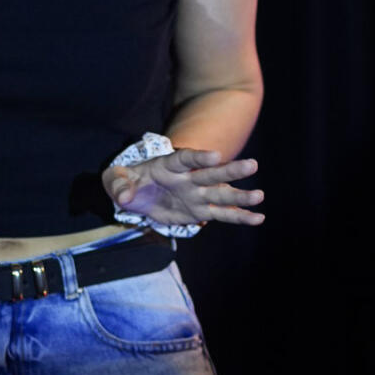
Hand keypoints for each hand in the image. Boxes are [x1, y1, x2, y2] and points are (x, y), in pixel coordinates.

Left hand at [103, 148, 264, 227]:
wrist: (136, 193)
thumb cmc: (127, 181)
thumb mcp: (114, 179)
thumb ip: (118, 185)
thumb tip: (125, 196)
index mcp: (169, 165)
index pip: (186, 159)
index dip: (200, 157)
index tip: (216, 156)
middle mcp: (188, 178)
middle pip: (212, 173)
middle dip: (231, 170)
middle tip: (253, 165)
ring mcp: (197, 194)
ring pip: (222, 194)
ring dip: (240, 196)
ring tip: (260, 196)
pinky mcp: (200, 210)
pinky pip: (222, 214)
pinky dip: (239, 217)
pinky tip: (258, 219)